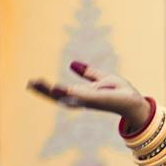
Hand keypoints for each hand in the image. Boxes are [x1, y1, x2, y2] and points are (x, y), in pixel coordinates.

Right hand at [28, 62, 151, 131]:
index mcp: (82, 95)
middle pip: (59, 97)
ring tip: (37, 84)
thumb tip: (71, 63)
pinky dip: (68, 93)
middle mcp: (83, 100)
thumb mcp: (102, 78)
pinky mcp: (96, 100)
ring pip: (66, 97)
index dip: (47, 88)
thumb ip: (88, 73)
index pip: (60, 92)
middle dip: (44, 91)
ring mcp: (88, 101)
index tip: (33, 82)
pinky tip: (57, 88)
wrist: (135, 101)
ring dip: (51, 92)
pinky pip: (80, 97)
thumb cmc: (121, 93)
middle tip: (30, 83)